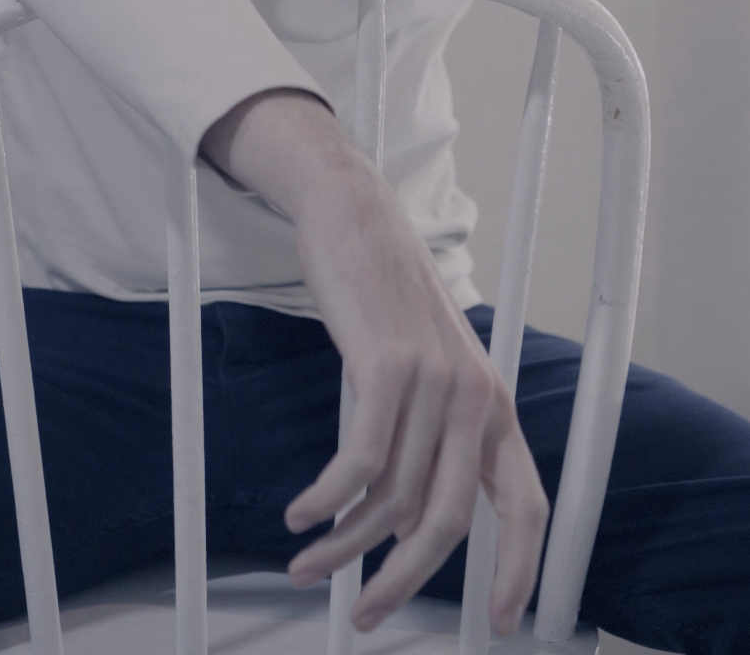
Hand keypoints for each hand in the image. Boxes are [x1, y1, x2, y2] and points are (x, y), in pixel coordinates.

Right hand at [200, 91, 548, 635]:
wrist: (355, 216)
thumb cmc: (384, 295)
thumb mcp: (427, 369)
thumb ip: (432, 440)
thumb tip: (409, 524)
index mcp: (492, 404)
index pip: (526, 503)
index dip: (519, 570)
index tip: (500, 621)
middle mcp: (474, 396)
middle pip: (445, 521)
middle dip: (401, 580)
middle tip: (365, 613)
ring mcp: (432, 380)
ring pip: (390, 496)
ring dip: (344, 542)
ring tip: (309, 561)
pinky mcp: (385, 366)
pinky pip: (356, 461)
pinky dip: (326, 498)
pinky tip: (303, 513)